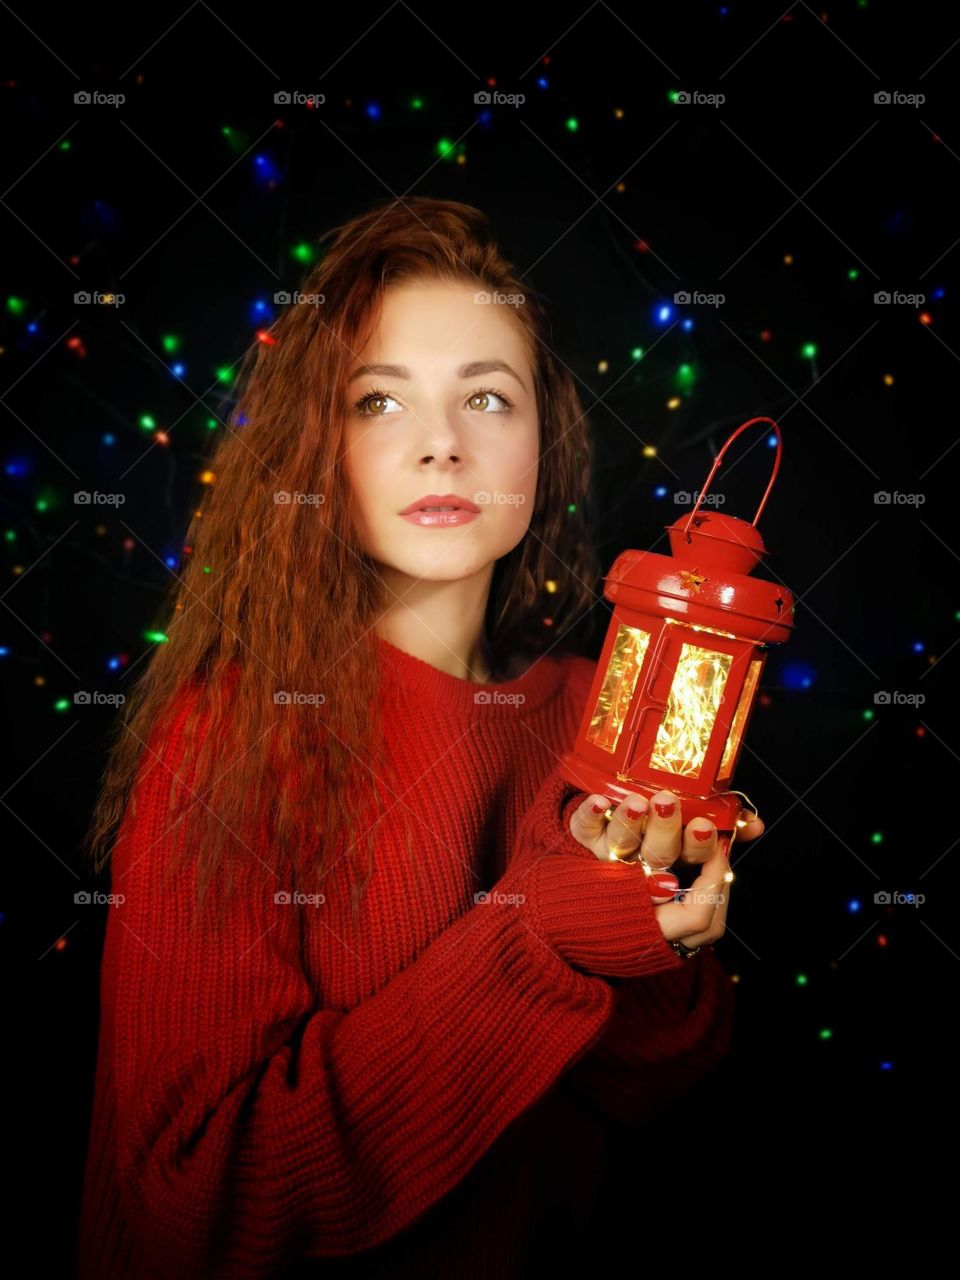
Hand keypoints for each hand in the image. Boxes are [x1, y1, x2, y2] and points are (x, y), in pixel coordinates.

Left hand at [568, 788, 763, 946]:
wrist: (580, 893)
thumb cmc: (650, 869)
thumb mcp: (690, 863)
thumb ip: (724, 839)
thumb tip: (755, 824)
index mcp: (673, 888)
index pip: (696, 898)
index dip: (705, 864)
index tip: (707, 828)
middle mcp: (641, 880)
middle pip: (658, 860)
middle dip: (668, 833)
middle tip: (669, 804)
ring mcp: (609, 864)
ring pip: (621, 845)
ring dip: (631, 821)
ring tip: (638, 800)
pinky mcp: (580, 845)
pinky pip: (582, 832)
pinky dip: (589, 815)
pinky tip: (599, 800)